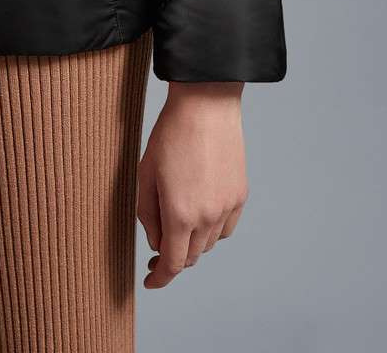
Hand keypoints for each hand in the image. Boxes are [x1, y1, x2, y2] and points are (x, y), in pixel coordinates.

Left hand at [136, 80, 247, 287]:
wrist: (207, 105)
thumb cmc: (171, 134)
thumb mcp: (145, 174)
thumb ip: (147, 215)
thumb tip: (155, 242)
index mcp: (180, 214)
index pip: (173, 264)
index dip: (160, 278)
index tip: (151, 282)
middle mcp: (207, 217)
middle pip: (191, 256)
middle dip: (173, 257)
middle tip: (158, 249)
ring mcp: (227, 207)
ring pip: (209, 244)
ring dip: (193, 243)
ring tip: (178, 225)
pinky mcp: (240, 195)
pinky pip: (225, 227)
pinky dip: (212, 230)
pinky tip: (201, 215)